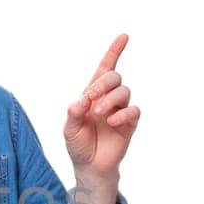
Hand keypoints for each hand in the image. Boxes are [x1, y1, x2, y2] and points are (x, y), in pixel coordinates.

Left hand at [63, 33, 139, 178]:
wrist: (89, 166)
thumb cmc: (78, 144)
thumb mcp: (69, 129)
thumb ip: (73, 113)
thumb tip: (81, 100)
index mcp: (92, 94)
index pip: (105, 68)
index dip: (114, 51)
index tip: (124, 36)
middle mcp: (108, 98)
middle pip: (114, 77)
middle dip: (102, 83)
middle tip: (90, 98)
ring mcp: (120, 110)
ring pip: (124, 91)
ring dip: (110, 99)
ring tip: (99, 113)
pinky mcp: (129, 124)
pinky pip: (133, 111)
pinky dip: (123, 113)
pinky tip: (111, 121)